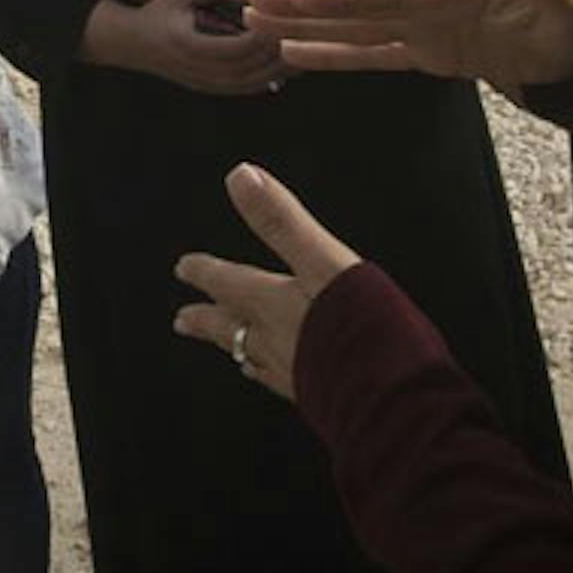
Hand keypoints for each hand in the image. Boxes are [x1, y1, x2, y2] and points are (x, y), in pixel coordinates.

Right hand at [82, 0, 284, 97]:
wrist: (131, 44)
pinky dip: (268, 80)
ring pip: (250, 83)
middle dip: (278, 54)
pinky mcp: (210, 89)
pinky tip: (286, 71)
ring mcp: (205, 84)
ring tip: (305, 55)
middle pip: (249, 69)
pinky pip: (244, 89)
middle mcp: (200, 71)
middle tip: (304, 38)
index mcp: (191, 47)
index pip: (237, 47)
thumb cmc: (157, 14)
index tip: (283, 22)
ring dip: (278, 71)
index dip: (262, 37)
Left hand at [171, 165, 362, 402]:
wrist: (391, 395)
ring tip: (228, 351)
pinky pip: (282, 382)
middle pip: (230, 328)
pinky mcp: (319, 396)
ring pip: (253, 357)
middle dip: (207, 320)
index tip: (183, 268)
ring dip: (235, 348)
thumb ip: (281, 220)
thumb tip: (240, 176)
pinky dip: (270, 374)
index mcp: (275, 304)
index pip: (230, 284)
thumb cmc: (359, 324)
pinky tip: (278, 377)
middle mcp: (277, 341)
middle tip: (181, 320)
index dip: (206, 272)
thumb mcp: (320, 258)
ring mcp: (296, 374)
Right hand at [245, 0, 572, 91]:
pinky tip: (295, 53)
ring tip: (254, 20)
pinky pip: (373, 53)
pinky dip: (334, 54)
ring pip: (355, 26)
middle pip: (356, 3)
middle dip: (303, 3)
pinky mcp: (430, 53)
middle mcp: (429, 2)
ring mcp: (426, 27)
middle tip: (247, 0)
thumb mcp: (570, 4)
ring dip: (307, 24)